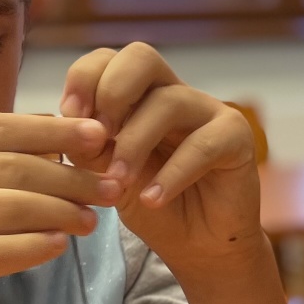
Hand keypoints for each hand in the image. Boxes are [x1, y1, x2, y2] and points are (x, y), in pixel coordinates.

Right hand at [0, 114, 108, 303]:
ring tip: (92, 220)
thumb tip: (43, 143)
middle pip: (11, 165)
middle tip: (110, 185)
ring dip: (61, 212)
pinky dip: (33, 249)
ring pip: (10, 207)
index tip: (98, 135)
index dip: (54, 130)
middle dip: (71, 174)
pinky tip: (58, 247)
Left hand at [59, 42, 262, 280]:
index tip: (68, 115)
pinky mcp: (236, 138)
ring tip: (119, 181)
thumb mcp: (108, 177)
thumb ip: (89, 148)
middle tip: (98, 135)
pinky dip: (172, 173)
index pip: (109, 59)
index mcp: (139, 96)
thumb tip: (68, 121)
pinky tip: (153, 199)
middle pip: (142, 57)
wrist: (199, 246)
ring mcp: (208, 112)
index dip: (84, 78)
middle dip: (111, 90)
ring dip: (134, 142)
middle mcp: (174, 94)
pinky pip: (202, 144)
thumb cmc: (154, 206)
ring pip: (169, 101)